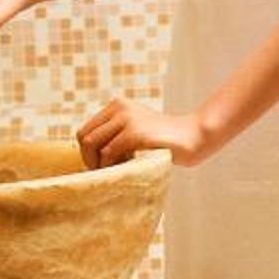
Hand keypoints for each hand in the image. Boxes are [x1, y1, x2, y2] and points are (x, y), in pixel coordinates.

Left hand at [76, 97, 207, 169]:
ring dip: (99, 164)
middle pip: (84, 137)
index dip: (87, 153)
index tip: (101, 167)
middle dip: (89, 160)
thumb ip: (115, 136)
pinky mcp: (136, 132)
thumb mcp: (136, 130)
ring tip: (115, 172)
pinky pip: (109, 152)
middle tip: (105, 174)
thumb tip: (88, 157)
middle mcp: (120, 107)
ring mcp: (127, 118)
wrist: (194, 136)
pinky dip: (112, 166)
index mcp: (117, 105)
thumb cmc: (165, 141)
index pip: (85, 131)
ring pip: (92, 144)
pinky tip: (126, 169)